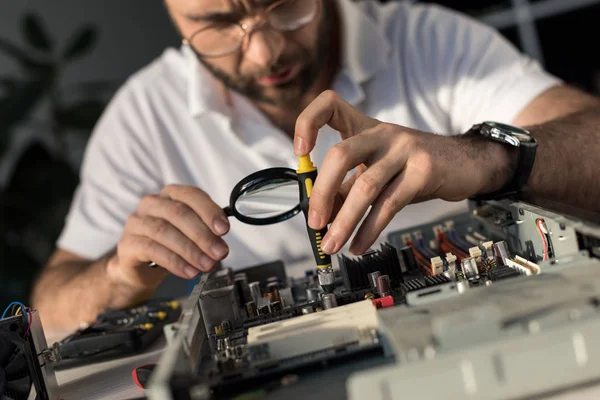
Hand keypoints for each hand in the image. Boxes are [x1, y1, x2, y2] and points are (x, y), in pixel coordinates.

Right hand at [106, 185, 229, 288]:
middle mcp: (151, 204)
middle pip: (179, 213)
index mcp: (170, 195)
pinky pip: (152, 250)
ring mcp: (136, 222)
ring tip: (206, 264)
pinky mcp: (127, 244)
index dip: (209, 211)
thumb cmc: (170, 246)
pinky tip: (189, 271)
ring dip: (190, 250)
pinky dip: (175, 262)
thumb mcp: (192, 235)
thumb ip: (206, 231)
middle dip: (203, 235)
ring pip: (165, 231)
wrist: (141, 270)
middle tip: (219, 252)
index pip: (191, 195)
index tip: (223, 229)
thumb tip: (221, 240)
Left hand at [294, 90, 512, 254]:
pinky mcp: (424, 171)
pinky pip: (389, 205)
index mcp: (366, 127)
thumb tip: (320, 215)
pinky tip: (359, 245)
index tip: (299, 152)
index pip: (330, 105)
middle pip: (340, 155)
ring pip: (365, 187)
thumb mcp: (378, 170)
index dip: (307, 123)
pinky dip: (369, 230)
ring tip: (332, 245)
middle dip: (322, 193)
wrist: (466, 163)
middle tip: (314, 223)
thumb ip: (348, 187)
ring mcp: (405, 149)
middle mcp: (383, 133)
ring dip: (344, 222)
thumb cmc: (414, 167)